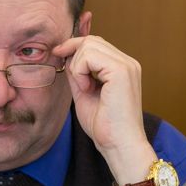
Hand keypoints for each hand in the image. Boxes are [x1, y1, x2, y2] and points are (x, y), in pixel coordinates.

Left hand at [52, 35, 156, 184]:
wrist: (119, 145)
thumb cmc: (104, 126)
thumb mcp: (84, 92)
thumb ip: (77, 73)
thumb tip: (66, 55)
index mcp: (122, 67)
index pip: (96, 43)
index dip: (74, 46)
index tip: (58, 54)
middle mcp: (128, 62)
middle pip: (92, 40)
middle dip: (72, 52)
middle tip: (69, 75)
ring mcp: (127, 65)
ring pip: (89, 45)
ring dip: (77, 66)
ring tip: (84, 88)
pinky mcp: (121, 71)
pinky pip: (89, 56)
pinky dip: (80, 71)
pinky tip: (86, 88)